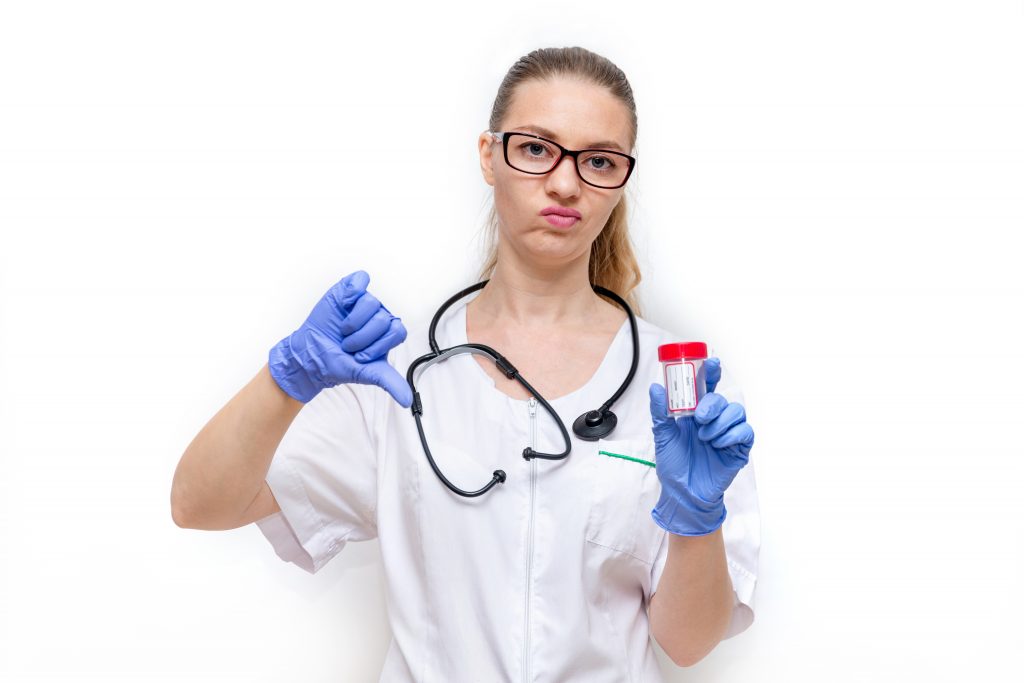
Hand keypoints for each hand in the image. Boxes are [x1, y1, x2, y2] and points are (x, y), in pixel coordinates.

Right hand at [269, 270, 412, 406]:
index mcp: (388, 333)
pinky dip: (351, 292)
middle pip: (383, 318)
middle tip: (348, 345)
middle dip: (362, 337)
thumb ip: (390, 383)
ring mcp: (364, 302)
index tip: (361, 356)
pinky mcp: (349, 289)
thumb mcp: (367, 374)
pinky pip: (360, 279)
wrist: (312, 355)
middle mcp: (379, 316)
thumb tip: (407, 401)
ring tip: (343, 331)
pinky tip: (342, 306)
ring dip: (352, 322)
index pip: (398, 331)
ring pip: (371, 301)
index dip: (378, 344)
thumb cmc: (340, 362)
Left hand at [648, 357, 754, 535]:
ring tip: (705, 438)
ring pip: (736, 412)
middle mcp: (714, 420)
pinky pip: (745, 431)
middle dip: (712, 405)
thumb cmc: (674, 465)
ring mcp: (728, 434)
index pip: (708, 387)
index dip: (711, 373)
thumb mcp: (663, 436)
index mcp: (696, 414)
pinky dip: (732, 434)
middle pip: (722, 399)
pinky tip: (718, 444)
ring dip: (720, 422)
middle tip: (699, 418)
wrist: (683, 493)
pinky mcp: (739, 448)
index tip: (711, 362)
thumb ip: (661, 412)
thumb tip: (656, 387)